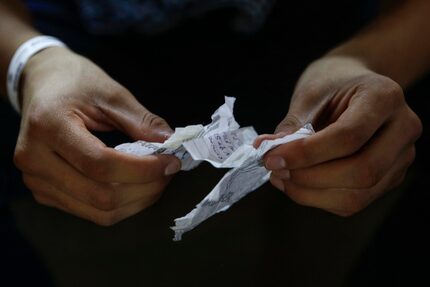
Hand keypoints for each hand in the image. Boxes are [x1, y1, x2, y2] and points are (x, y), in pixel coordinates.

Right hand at [14, 47, 180, 224]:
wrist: (42, 84)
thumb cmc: (75, 83)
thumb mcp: (111, 93)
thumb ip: (141, 121)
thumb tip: (171, 143)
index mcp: (48, 126)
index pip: (101, 164)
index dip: (143, 169)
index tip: (171, 162)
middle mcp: (34, 159)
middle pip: (100, 195)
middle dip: (144, 189)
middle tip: (168, 172)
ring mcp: (36, 180)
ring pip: (98, 212)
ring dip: (136, 201)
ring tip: (156, 180)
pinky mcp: (44, 192)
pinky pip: (90, 212)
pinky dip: (121, 204)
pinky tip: (135, 186)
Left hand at [255, 56, 421, 215]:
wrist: (355, 84)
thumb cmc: (333, 84)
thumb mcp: (310, 95)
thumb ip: (292, 126)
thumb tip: (265, 150)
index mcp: (385, 97)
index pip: (348, 136)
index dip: (306, 154)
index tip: (272, 157)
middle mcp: (402, 129)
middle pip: (361, 171)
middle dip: (310, 178)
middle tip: (276, 170)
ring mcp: (401, 157)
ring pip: (358, 195)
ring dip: (311, 193)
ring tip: (281, 177)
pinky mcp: (389, 177)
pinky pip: (353, 201)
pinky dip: (319, 198)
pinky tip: (297, 184)